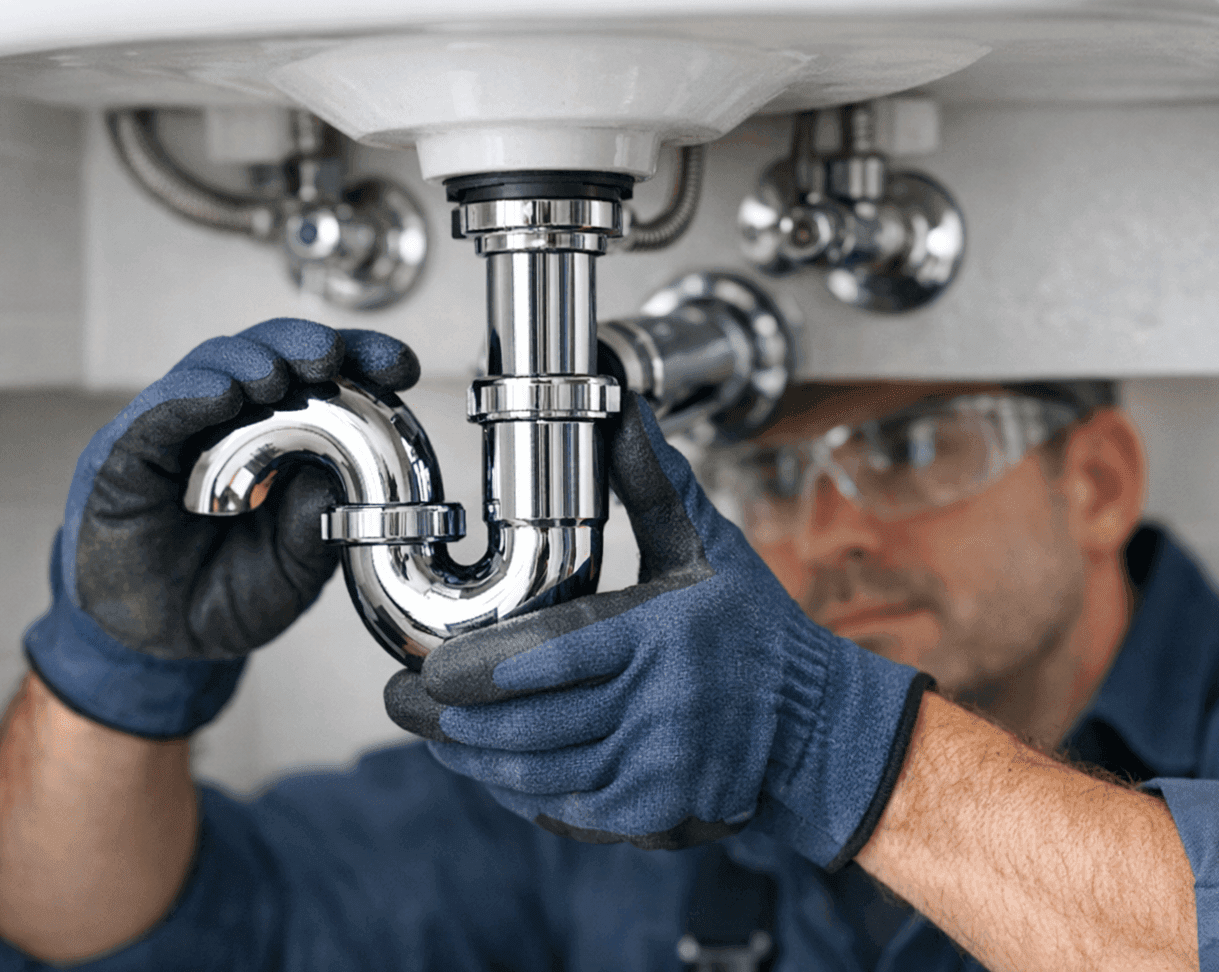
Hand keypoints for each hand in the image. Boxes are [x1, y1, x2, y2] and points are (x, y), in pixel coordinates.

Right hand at [26, 318, 418, 737]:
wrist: (157, 647)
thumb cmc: (227, 598)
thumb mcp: (293, 572)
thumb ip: (316, 530)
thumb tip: (340, 480)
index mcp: (283, 441)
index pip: (323, 381)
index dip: (361, 361)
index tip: (401, 366)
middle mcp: (230, 423)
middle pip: (267, 356)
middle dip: (304, 347)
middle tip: (331, 354)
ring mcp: (177, 434)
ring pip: (210, 370)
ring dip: (247, 363)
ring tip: (275, 377)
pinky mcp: (123, 457)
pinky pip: (153, 417)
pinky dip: (186, 398)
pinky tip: (219, 396)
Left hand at [386, 396, 932, 868]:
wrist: (816, 727)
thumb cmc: (754, 629)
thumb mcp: (710, 548)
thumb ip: (653, 482)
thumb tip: (620, 403)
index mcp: (664, 634)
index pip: (558, 655)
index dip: (484, 671)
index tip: (431, 670)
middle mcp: (662, 707)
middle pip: (534, 725)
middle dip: (454, 722)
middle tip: (402, 703)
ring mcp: (660, 770)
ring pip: (541, 773)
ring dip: (477, 761)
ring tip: (436, 735)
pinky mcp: (657, 815)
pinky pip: (568, 809)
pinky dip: (522, 794)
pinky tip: (492, 772)